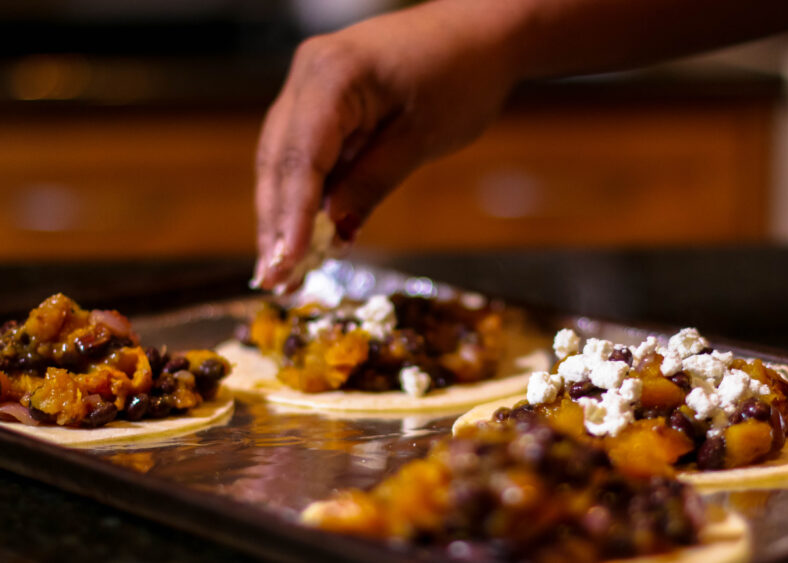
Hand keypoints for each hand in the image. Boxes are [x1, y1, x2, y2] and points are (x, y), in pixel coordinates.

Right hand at [252, 2, 518, 291]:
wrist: (480, 32)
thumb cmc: (462, 77)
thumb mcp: (421, 138)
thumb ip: (370, 183)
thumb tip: (332, 233)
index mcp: (332, 76)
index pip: (300, 158)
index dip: (289, 216)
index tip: (286, 264)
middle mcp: (308, 74)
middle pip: (279, 160)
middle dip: (275, 223)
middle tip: (275, 280)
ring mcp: (310, 83)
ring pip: (283, 158)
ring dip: (282, 213)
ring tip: (283, 270)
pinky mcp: (322, 97)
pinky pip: (304, 150)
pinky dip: (304, 192)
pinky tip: (303, 234)